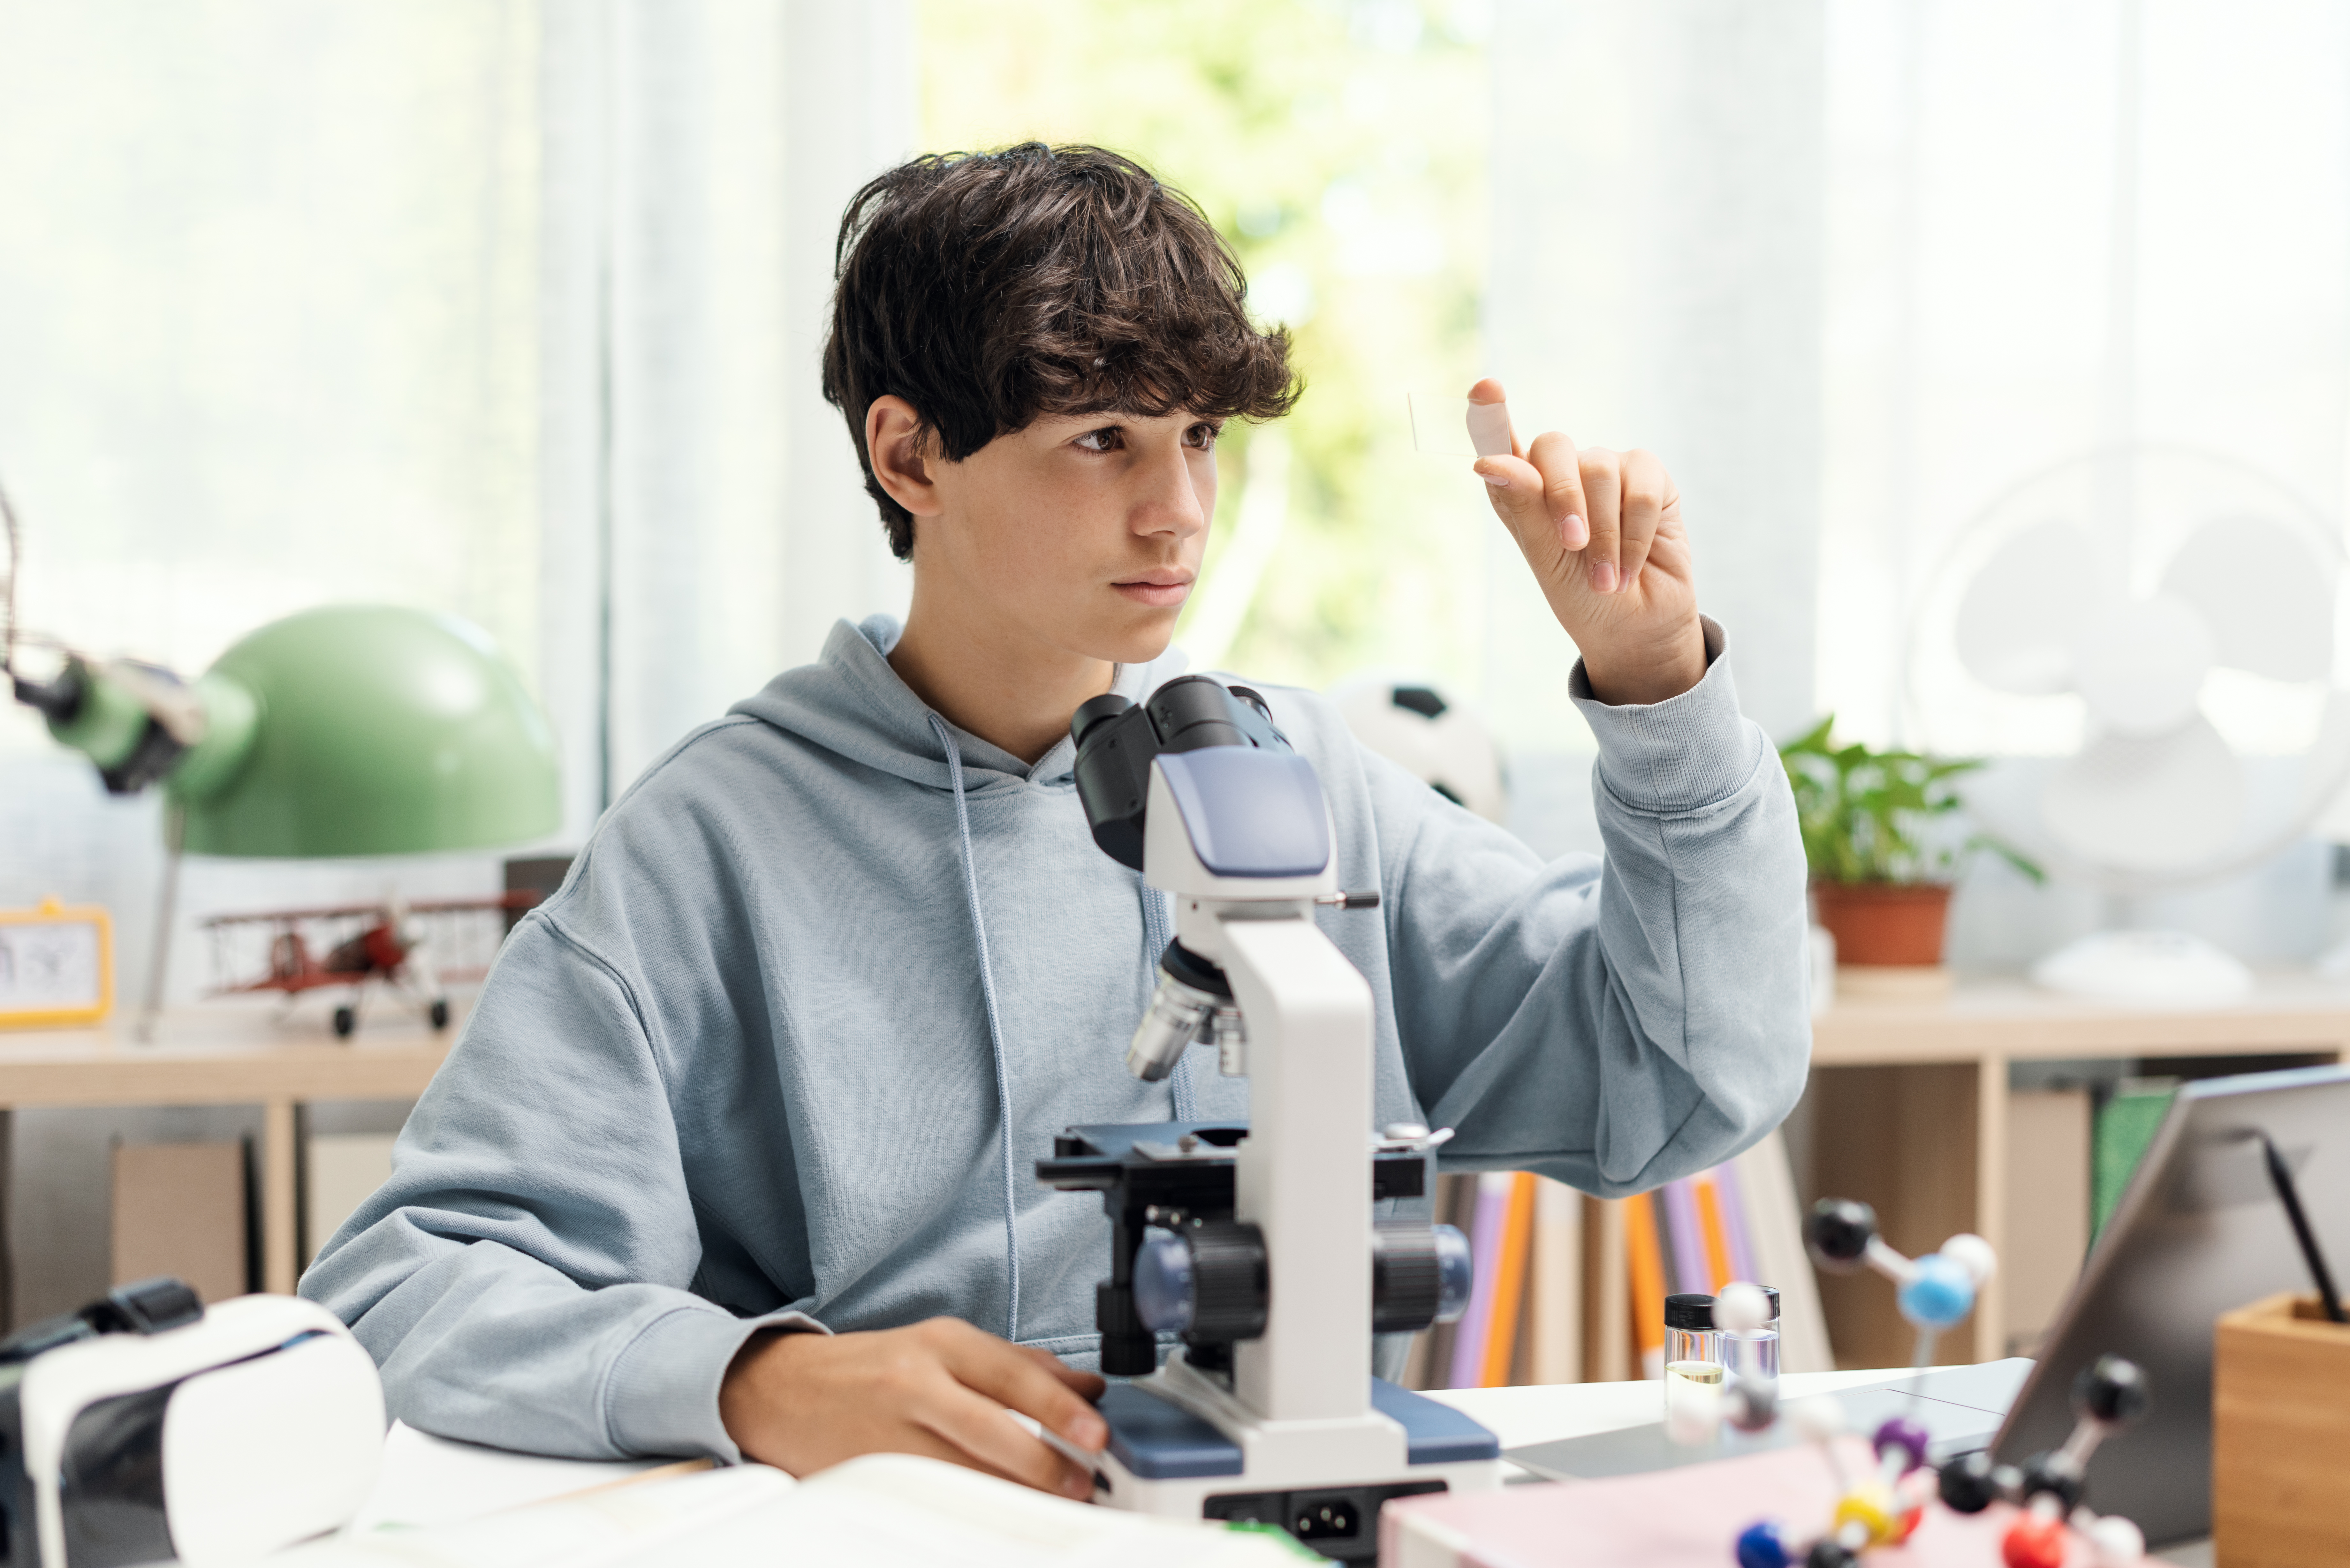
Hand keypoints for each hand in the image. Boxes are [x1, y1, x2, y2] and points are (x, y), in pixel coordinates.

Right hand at [718, 1318, 1107, 1499]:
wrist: (786, 1391)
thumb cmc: (877, 1368)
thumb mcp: (946, 1347)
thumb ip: (1019, 1364)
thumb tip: (1086, 1387)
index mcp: (942, 1343)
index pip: (1012, 1373)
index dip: (1059, 1405)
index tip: (1097, 1431)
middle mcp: (917, 1382)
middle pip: (991, 1427)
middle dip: (1044, 1461)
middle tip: (1083, 1481)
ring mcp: (891, 1431)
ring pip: (965, 1472)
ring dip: (1016, 1492)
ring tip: (1056, 1503)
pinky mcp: (874, 1473)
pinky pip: (934, 1497)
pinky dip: (973, 1509)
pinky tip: (1000, 1515)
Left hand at [1468, 378, 1705, 704]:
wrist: (1634, 625)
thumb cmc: (1581, 594)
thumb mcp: (1545, 556)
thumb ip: (1522, 506)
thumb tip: (1487, 462)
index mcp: (1523, 490)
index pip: (1500, 442)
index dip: (1490, 416)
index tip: (1484, 390)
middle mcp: (1563, 472)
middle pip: (1553, 448)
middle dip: (1563, 498)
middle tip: (1572, 545)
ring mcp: (1608, 470)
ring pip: (1601, 470)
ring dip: (1605, 533)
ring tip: (1606, 576)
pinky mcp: (1650, 479)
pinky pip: (1642, 487)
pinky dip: (1636, 533)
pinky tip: (1632, 564)